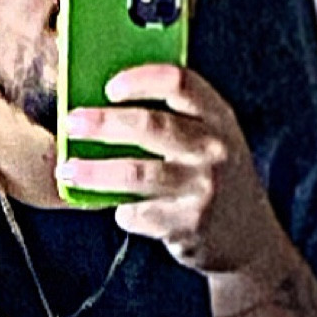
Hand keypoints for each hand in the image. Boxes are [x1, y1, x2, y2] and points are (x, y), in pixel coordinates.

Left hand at [60, 64, 287, 276]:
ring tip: (68, 170)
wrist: (249, 236)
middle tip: (72, 123)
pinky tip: (120, 208)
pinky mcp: (187, 225)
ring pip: (137, 174)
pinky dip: (122, 211)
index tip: (110, 87)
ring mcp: (202, 189)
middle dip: (104, 123)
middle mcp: (213, 150)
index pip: (180, 82)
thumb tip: (103, 103)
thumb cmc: (213, 176)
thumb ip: (173, 117)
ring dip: (95, 172)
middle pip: (151, 126)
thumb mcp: (209, 138)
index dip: (141, 80)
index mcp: (217, 117)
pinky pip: (138, 213)